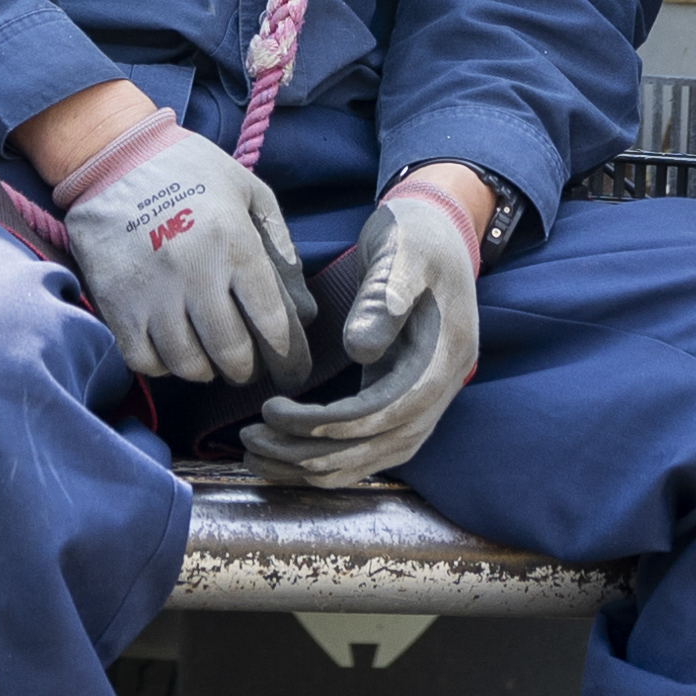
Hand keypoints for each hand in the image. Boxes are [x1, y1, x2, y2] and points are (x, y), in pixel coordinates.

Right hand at [49, 103, 320, 390]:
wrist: (112, 155)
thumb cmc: (189, 170)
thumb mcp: (247, 189)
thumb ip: (280, 243)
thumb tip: (304, 308)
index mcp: (234, 242)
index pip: (271, 320)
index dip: (285, 352)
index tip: (287, 362)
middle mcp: (196, 273)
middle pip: (231, 351)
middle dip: (245, 369)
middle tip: (246, 367)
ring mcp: (152, 292)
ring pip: (187, 363)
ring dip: (205, 371)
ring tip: (209, 362)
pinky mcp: (116, 304)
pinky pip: (144, 360)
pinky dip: (162, 366)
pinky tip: (170, 352)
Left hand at [246, 177, 482, 483]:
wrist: (434, 231)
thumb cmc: (414, 235)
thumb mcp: (403, 251)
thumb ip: (386, 298)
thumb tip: (361, 350)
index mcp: (445, 355)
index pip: (386, 412)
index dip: (329, 422)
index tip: (274, 412)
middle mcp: (441, 389)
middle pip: (377, 446)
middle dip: (310, 452)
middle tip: (250, 440)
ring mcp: (426, 398)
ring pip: (372, 456)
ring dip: (315, 465)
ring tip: (258, 454)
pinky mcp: (403, 398)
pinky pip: (370, 447)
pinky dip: (330, 459)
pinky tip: (288, 455)